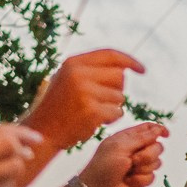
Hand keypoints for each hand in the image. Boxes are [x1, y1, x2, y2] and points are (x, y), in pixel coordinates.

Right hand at [0, 125, 40, 186]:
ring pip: (15, 166)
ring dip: (16, 168)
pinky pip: (9, 186)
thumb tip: (20, 137)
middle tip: (28, 153)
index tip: (37, 138)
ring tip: (3, 172)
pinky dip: (7, 185)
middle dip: (22, 148)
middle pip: (10, 145)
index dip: (23, 133)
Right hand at [21, 48, 142, 152]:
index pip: (110, 55)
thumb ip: (90, 70)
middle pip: (119, 76)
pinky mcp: (92, 111)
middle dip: (117, 90)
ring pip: (120, 96)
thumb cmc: (59, 106)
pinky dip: (111, 119)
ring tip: (94, 112)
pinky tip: (96, 121)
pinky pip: (117, 112)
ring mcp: (85, 92)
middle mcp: (79, 74)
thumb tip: (122, 66)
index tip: (142, 70)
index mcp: (73, 63)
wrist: (44, 131)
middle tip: (103, 101)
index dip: (130, 61)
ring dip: (113, 107)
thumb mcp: (67, 79)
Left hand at [78, 122, 167, 186]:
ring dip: (143, 168)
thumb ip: (140, 138)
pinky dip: (140, 179)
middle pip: (157, 146)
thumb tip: (157, 129)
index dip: (159, 130)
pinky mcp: (142, 179)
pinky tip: (129, 181)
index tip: (166, 134)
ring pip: (157, 162)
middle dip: (148, 154)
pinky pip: (152, 177)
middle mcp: (136, 150)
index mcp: (128, 138)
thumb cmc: (104, 166)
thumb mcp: (120, 147)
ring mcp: (140, 165)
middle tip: (134, 160)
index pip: (148, 129)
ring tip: (129, 171)